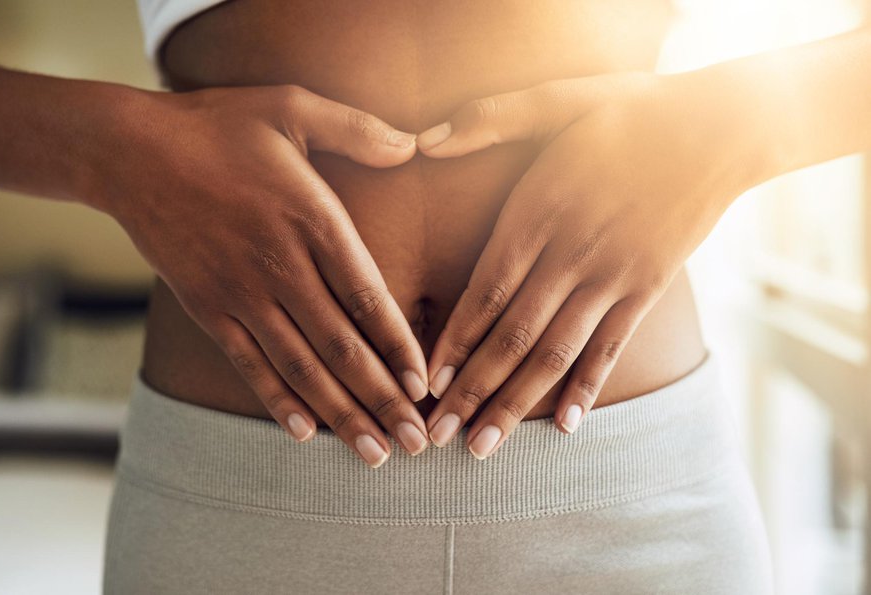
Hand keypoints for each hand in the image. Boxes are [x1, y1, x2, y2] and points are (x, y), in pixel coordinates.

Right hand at [95, 85, 431, 466]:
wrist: (128, 150)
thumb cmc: (217, 126)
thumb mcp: (291, 108)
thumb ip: (357, 128)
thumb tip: (413, 143)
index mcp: (311, 218)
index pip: (368, 297)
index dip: (399, 347)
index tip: (426, 386)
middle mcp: (280, 265)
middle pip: (341, 346)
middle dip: (383, 400)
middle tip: (416, 443)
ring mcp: (240, 293)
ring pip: (300, 367)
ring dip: (340, 415)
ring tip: (374, 454)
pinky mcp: (208, 307)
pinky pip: (248, 364)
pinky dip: (278, 401)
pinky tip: (304, 433)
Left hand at [415, 71, 747, 457]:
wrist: (719, 129)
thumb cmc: (628, 113)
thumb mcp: (558, 99)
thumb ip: (491, 118)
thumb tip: (426, 140)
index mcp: (539, 211)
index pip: (484, 291)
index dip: (452, 341)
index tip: (424, 383)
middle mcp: (572, 253)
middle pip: (511, 335)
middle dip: (470, 389)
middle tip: (437, 435)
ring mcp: (613, 276)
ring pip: (555, 352)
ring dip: (516, 403)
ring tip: (484, 447)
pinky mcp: (648, 289)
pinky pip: (611, 348)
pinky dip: (586, 387)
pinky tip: (564, 427)